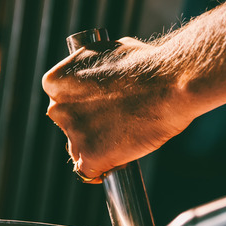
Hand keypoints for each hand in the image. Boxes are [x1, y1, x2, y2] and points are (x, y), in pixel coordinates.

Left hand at [42, 37, 192, 181]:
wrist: (170, 84)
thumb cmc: (146, 64)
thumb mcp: (106, 54)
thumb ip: (91, 70)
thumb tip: (96, 75)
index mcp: (55, 82)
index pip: (62, 103)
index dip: (84, 107)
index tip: (101, 109)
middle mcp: (57, 109)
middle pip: (69, 127)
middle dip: (89, 127)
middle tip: (116, 123)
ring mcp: (73, 134)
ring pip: (80, 150)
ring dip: (98, 147)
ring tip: (125, 137)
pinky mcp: (90, 157)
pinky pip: (91, 171)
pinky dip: (105, 167)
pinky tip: (121, 157)